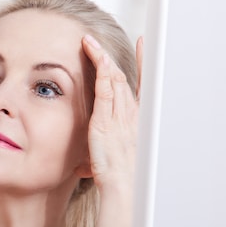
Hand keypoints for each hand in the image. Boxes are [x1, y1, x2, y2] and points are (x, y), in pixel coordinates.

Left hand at [82, 35, 140, 189]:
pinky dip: (103, 71)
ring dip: (101, 58)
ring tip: (90, 42)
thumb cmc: (118, 178)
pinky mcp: (107, 120)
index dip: (138, 64)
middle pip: (122, 77)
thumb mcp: (109, 161)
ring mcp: (120, 115)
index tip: (142, 45)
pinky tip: (97, 58)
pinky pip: (106, 90)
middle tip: (100, 39)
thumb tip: (83, 167)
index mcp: (133, 121)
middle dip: (111, 56)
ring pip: (114, 79)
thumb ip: (99, 156)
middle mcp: (130, 114)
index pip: (135, 86)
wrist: (124, 187)